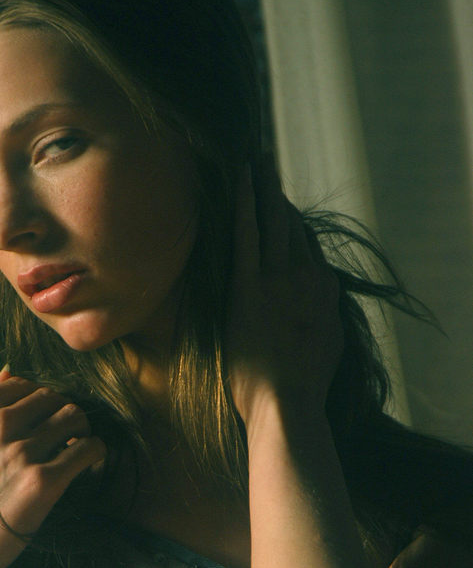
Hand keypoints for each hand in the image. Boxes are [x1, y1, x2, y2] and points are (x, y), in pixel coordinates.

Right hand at [0, 369, 104, 567]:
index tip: (43, 423)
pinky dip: (94, 455)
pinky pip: (88, 450)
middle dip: (63, 415)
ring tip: (75, 451)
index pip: (25, 385)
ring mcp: (20, 453)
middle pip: (54, 398)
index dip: (40, 404)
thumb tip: (9, 370)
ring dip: (82, 432)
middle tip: (65, 439)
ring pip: (75, 417)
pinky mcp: (43, 483)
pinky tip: (87, 468)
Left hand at [225, 159, 342, 427]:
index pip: (307, 247)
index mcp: (324, 294)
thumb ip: (324, 320)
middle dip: (278, 193)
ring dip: (264, 189)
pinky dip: (245, 204)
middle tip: (268, 163)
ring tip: (255, 162)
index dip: (293, 223)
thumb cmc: (301, 390)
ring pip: (272, 222)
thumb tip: (325, 305)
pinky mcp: (249, 287)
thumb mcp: (328, 350)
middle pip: (290, 226)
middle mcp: (305, 278)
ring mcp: (278, 280)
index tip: (282, 204)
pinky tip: (240, 181)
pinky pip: (247, 235)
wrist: (288, 405)